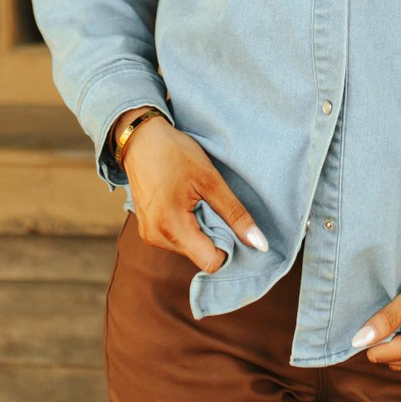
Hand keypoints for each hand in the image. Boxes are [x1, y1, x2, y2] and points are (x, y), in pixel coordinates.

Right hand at [116, 111, 268, 274]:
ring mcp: (150, 235)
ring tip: (197, 198)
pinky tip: (186, 201)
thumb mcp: (210, 180)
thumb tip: (260, 244)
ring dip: (202, 230)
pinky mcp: (148, 229)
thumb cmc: (174, 153)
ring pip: (190, 248)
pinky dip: (189, 226)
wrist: (140, 138)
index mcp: (172, 228)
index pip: (211, 262)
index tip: (232, 222)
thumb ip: (235, 214)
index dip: (229, 246)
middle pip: (200, 256)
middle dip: (215, 235)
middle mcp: (157, 239)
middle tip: (214, 202)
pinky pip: (177, 239)